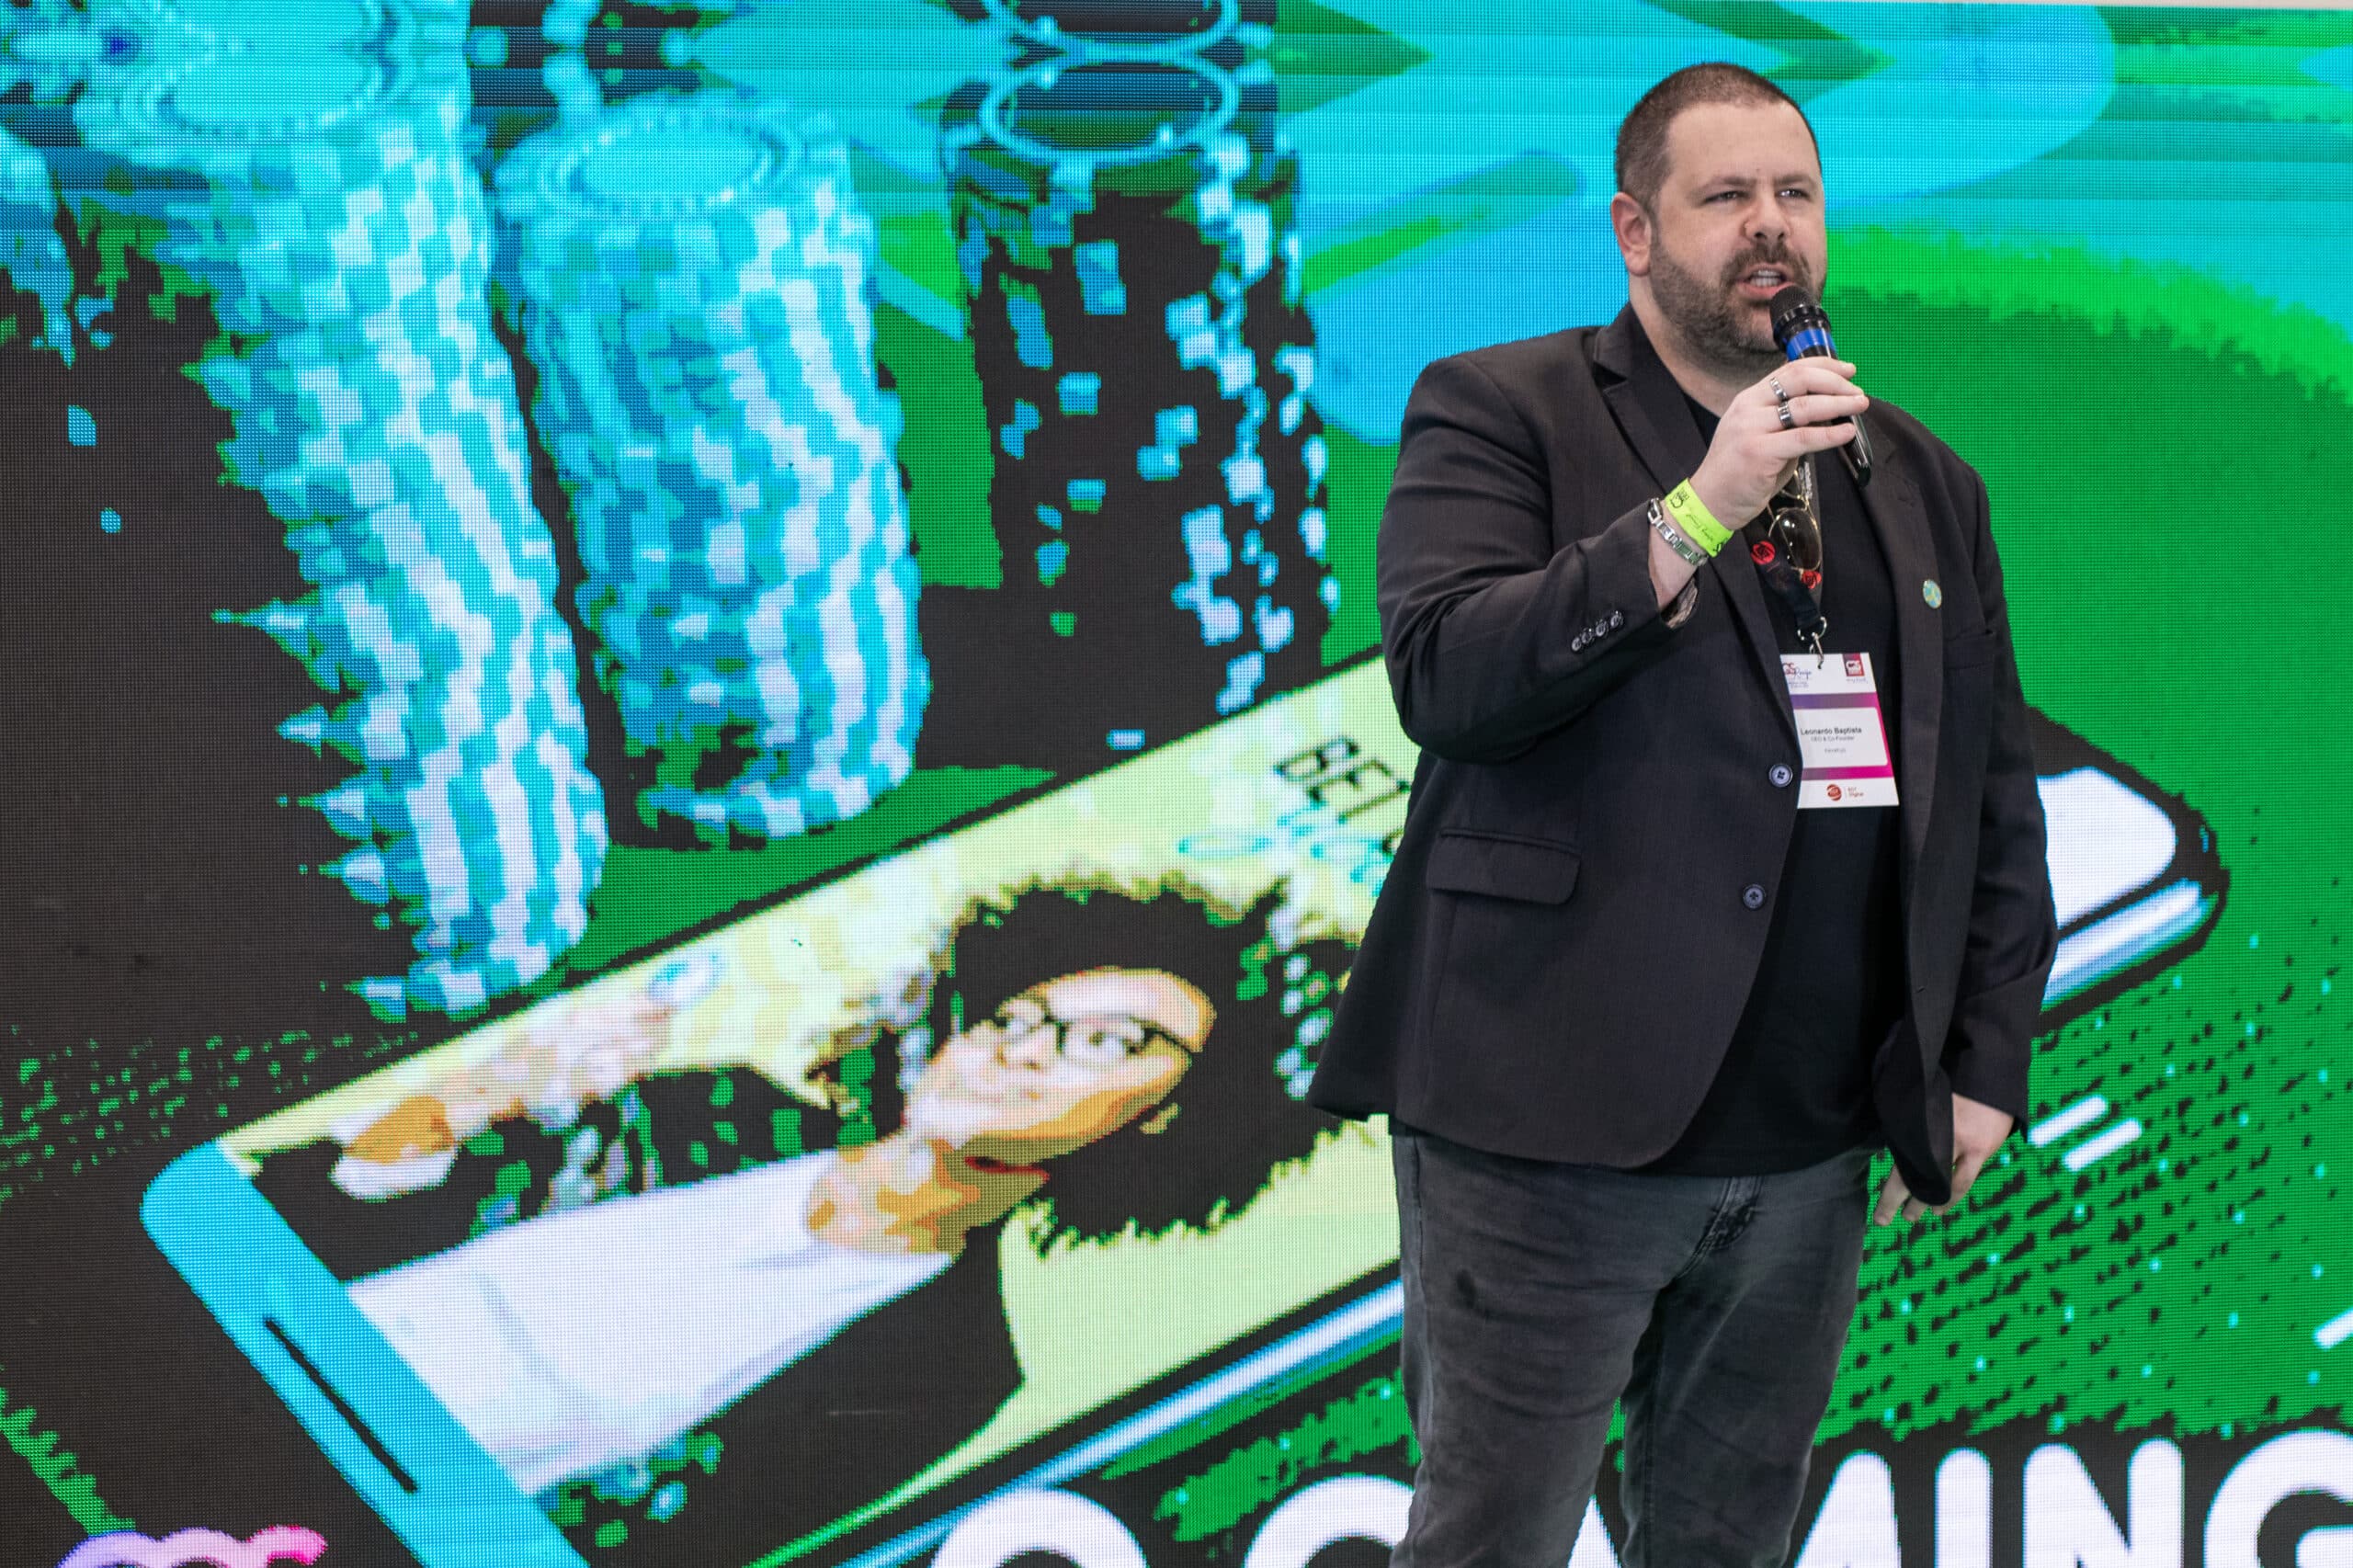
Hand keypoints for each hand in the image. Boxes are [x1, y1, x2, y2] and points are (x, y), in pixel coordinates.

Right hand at [1686, 360, 1869, 528]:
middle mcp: (1749, 408)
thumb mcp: (1761, 436)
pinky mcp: (1759, 452)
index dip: (1824, 366)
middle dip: (1835, 382)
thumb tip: (1826, 414)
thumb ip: (1788, 423)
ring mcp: (1752, 429)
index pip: (1790, 370)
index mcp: (1749, 399)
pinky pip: (1803, 439)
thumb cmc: (1739, 472)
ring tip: (1859, 405)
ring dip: (1838, 404)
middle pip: (1799, 380)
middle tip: (1857, 391)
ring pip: (1804, 407)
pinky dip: (1829, 435)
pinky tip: (1846, 432)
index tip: (1848, 370)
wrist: (1710, 502)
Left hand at [1873, 1092, 2013, 1224]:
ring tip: (1914, 1216)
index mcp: (1918, 1126)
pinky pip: (1965, 1180)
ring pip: (1943, 1185)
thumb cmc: (1947, 1081)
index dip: (1890, 1196)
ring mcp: (1962, 1145)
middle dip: (1900, 1202)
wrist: (1985, 1070)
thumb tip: (1893, 1149)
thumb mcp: (1921, 1101)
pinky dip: (1953, 1196)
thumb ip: (1909, 1126)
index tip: (1881, 1216)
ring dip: (1928, 1203)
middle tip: (1886, 1219)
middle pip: (1916, 1179)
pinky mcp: (1982, 1148)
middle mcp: (1938, 1139)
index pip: (1900, 1169)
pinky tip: (1943, 1207)